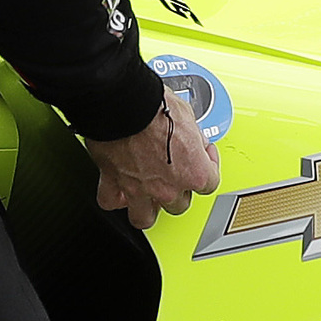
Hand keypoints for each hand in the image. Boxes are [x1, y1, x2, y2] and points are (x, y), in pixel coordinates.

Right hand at [88, 94, 217, 220]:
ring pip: (145, 218)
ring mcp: (139, 189)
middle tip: (175, 175)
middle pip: (180, 204)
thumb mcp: (187, 115)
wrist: (124, 103)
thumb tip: (190, 136)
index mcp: (193, 171)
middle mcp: (168, 187)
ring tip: (148, 197)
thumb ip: (191, 135)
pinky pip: (110, 201)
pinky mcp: (112, 182)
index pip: (210, 183)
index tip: (202, 157)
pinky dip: (114, 198)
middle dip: (179, 191)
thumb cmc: (156, 105)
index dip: (208, 168)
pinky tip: (118, 191)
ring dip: (148, 209)